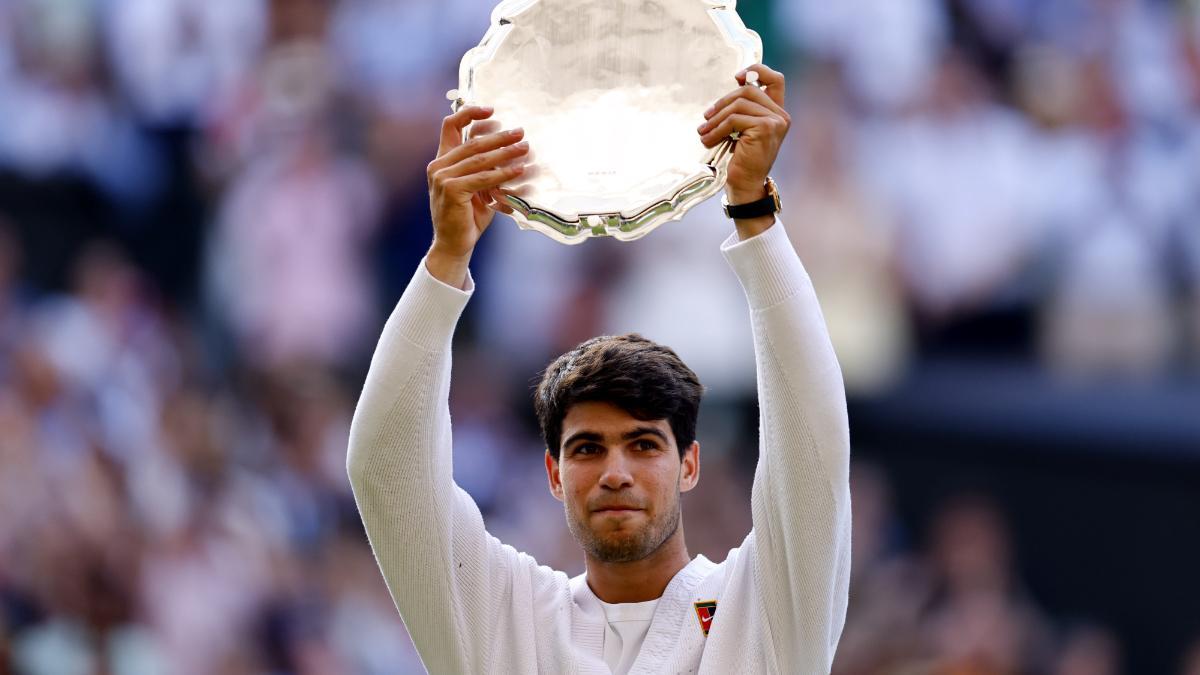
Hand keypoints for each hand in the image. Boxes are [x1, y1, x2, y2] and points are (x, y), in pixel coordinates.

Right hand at [426, 105, 528, 286]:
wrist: (454, 244)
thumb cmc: (467, 216)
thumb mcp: (477, 188)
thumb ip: (485, 169)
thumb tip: (512, 152)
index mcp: (442, 161)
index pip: (450, 126)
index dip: (469, 113)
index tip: (490, 109)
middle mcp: (438, 166)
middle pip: (472, 142)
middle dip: (499, 136)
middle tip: (520, 132)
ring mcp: (442, 177)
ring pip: (479, 159)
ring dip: (505, 152)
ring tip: (525, 148)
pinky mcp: (451, 190)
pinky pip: (482, 177)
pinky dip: (502, 173)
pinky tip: (518, 170)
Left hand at [697, 64, 789, 236]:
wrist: (745, 187)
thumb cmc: (740, 160)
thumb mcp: (742, 129)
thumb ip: (743, 109)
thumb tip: (735, 83)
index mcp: (777, 113)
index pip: (776, 79)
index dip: (757, 70)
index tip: (736, 76)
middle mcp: (781, 116)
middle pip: (748, 90)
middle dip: (722, 102)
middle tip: (705, 118)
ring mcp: (775, 122)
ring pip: (739, 104)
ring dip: (716, 119)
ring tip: (703, 132)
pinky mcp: (765, 128)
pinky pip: (735, 119)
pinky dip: (717, 129)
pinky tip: (709, 140)